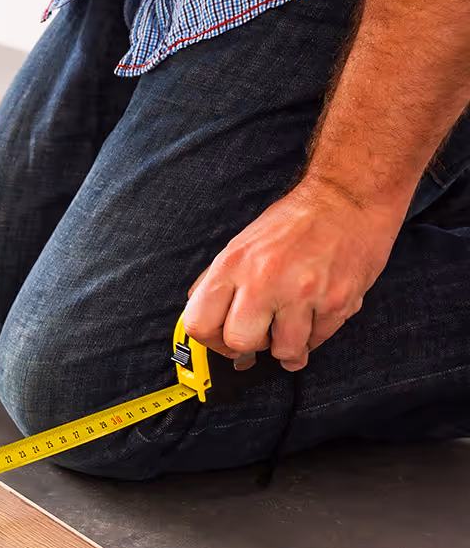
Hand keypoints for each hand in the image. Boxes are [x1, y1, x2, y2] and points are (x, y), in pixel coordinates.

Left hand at [183, 177, 404, 370]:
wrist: (348, 197)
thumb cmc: (296, 221)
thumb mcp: (243, 243)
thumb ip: (217, 278)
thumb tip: (198, 309)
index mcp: (233, 264)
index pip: (199, 324)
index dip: (211, 340)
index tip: (225, 340)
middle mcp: (264, 279)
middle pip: (239, 342)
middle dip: (251, 345)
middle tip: (262, 334)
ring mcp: (302, 292)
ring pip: (284, 350)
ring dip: (288, 345)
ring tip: (293, 325)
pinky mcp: (337, 301)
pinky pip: (319, 340)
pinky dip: (316, 335)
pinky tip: (316, 314)